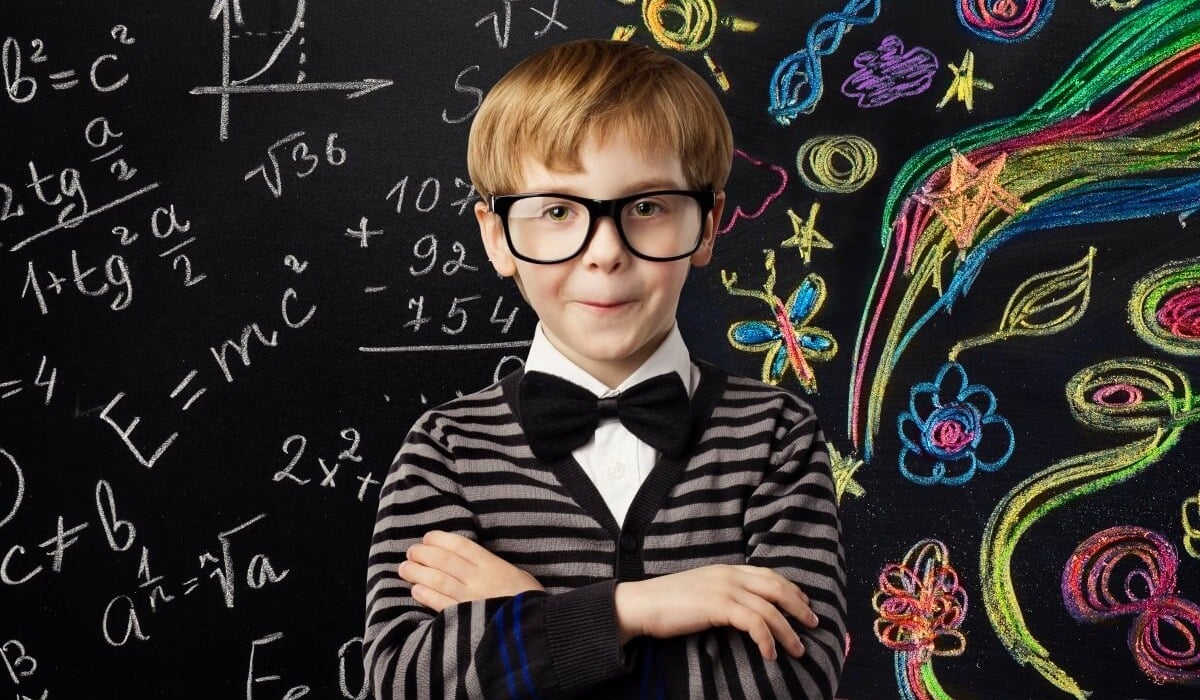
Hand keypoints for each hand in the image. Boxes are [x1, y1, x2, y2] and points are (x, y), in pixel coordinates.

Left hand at [398, 530, 544, 611]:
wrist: (535, 629)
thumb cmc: (528, 600)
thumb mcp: (515, 573)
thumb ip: (492, 566)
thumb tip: (467, 560)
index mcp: (492, 564)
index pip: (459, 545)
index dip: (439, 539)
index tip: (427, 538)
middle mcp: (478, 578)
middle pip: (443, 560)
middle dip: (423, 553)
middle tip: (410, 551)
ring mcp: (469, 598)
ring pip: (437, 579)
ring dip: (417, 572)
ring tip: (404, 568)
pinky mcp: (464, 618)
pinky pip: (439, 603)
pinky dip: (425, 595)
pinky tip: (415, 590)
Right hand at [614, 565, 817, 660]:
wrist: (642, 604)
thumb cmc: (667, 602)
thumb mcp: (701, 591)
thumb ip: (722, 594)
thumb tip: (741, 610)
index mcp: (727, 569)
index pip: (768, 575)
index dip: (790, 589)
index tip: (804, 603)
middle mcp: (730, 574)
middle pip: (777, 588)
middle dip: (799, 606)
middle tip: (813, 624)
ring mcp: (725, 588)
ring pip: (770, 608)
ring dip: (788, 631)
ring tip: (798, 649)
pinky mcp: (719, 606)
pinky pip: (754, 623)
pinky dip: (767, 639)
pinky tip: (770, 654)